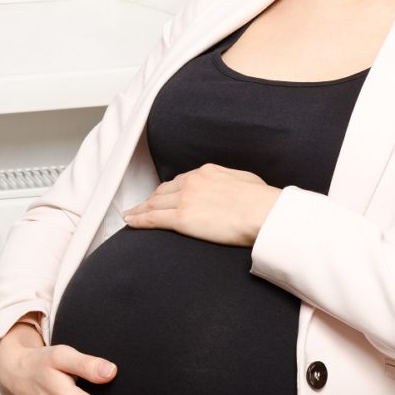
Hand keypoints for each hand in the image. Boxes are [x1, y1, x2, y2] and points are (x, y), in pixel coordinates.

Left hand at [122, 163, 281, 245]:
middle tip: (142, 206)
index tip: (163, 196)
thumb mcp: (246, 182)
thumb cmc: (263, 201)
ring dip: (140, 209)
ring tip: (131, 215)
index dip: (169, 190)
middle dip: (151, 198)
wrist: (263, 212)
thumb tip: (234, 190)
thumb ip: (232, 183)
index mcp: (207, 172)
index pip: (181, 181)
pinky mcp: (181, 218)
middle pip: (164, 191)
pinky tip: (130, 222)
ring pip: (154, 203)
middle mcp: (192, 182)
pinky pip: (153, 218)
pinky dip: (138, 220)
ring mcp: (185, 199)